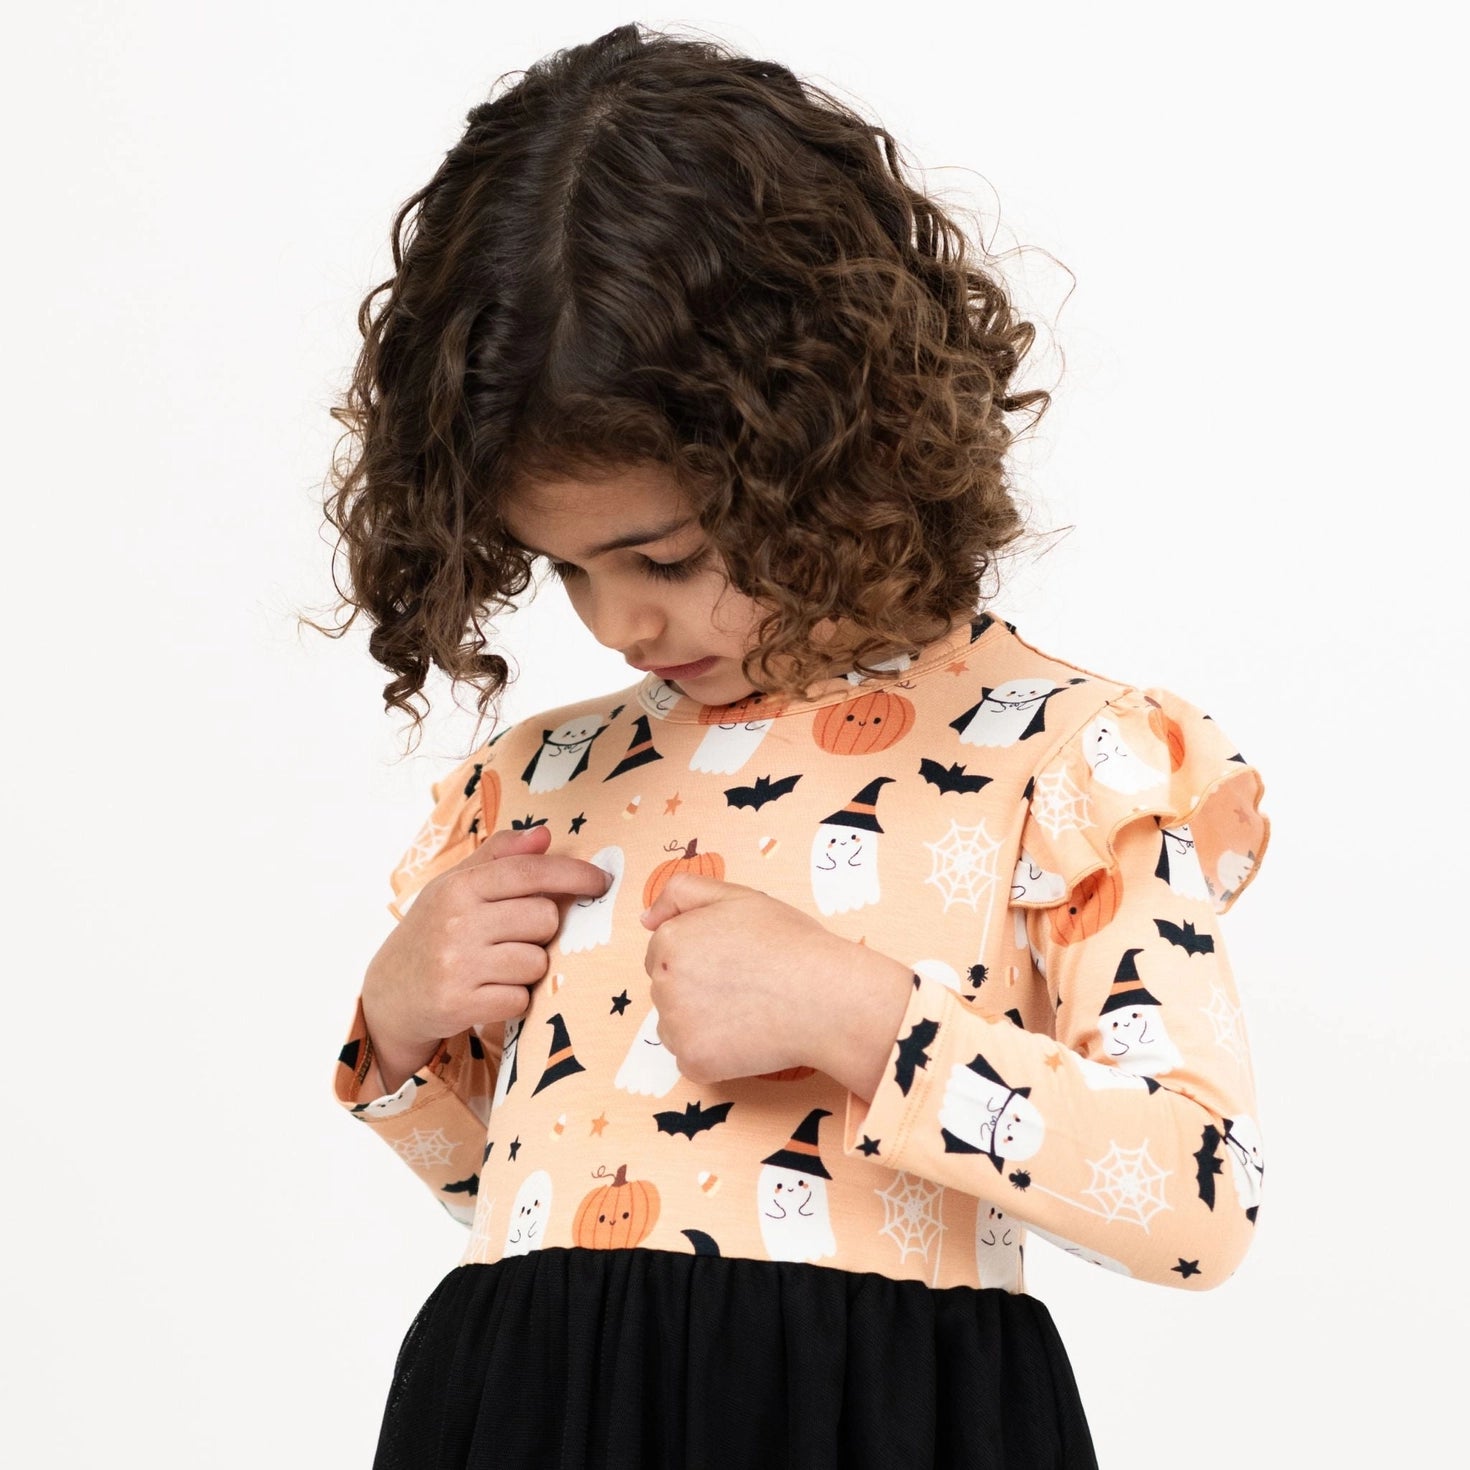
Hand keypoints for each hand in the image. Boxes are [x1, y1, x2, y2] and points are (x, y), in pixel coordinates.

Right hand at [362, 823, 611, 1086]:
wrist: (388, 993)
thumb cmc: (433, 932)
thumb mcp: (456, 885)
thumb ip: (501, 855)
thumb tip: (545, 834)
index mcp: (459, 886)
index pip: (531, 872)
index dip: (575, 874)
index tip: (601, 881)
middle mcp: (457, 922)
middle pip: (545, 918)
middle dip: (542, 929)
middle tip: (514, 937)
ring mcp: (458, 965)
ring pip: (537, 963)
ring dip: (528, 968)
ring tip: (497, 966)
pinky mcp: (460, 1005)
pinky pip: (520, 999)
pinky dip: (513, 999)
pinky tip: (489, 991)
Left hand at [639, 872, 843, 1083]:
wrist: (826, 998)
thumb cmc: (788, 944)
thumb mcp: (737, 896)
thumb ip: (683, 893)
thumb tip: (645, 918)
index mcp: (669, 941)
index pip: (663, 952)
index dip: (699, 954)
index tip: (732, 958)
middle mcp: (662, 983)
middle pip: (667, 988)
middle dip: (696, 987)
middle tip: (745, 982)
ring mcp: (675, 1026)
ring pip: (675, 1024)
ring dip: (700, 1021)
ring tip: (747, 1009)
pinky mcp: (693, 1062)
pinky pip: (691, 1058)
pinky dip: (714, 1053)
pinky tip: (746, 1037)